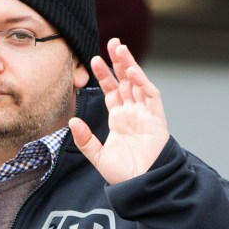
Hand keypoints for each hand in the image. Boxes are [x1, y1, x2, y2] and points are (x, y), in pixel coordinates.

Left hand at [69, 38, 168, 184]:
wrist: (142, 185)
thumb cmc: (123, 174)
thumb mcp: (97, 156)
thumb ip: (85, 139)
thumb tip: (72, 122)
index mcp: (119, 118)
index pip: (111, 90)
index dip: (103, 75)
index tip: (91, 60)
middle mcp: (132, 112)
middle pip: (125, 81)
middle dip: (119, 62)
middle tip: (112, 42)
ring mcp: (145, 114)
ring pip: (138, 83)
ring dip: (130, 66)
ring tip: (120, 48)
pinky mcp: (157, 119)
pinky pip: (150, 96)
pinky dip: (142, 82)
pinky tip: (132, 71)